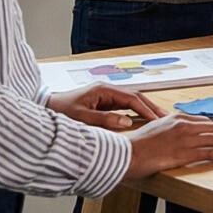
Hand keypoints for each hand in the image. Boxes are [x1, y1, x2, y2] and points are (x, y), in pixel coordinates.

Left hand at [47, 83, 163, 130]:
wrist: (47, 108)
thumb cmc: (61, 111)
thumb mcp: (82, 117)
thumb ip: (105, 119)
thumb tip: (128, 122)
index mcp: (104, 90)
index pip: (132, 98)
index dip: (146, 109)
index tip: (158, 120)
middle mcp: (107, 90)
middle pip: (136, 97)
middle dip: (151, 107)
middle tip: (166, 118)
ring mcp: (106, 96)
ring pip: (132, 101)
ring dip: (145, 109)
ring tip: (159, 119)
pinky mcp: (104, 102)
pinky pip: (125, 106)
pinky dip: (136, 111)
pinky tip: (142, 119)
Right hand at [123, 114, 212, 180]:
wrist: (123, 155)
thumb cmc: (135, 146)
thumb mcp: (154, 130)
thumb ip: (169, 129)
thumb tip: (177, 134)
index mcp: (176, 118)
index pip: (206, 122)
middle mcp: (182, 125)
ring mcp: (183, 138)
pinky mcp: (182, 152)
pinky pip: (209, 152)